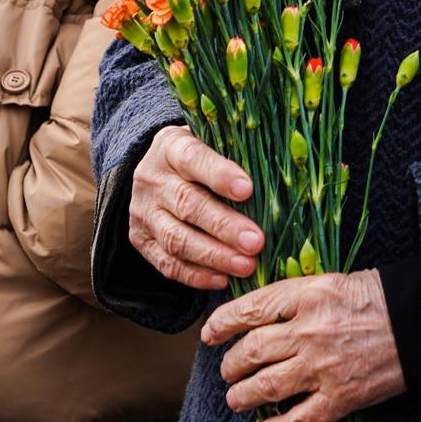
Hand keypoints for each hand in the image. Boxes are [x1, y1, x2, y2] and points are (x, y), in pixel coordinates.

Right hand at [130, 126, 262, 289]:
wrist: (156, 173)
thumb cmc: (201, 158)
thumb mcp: (211, 142)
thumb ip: (236, 153)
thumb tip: (279, 179)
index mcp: (170, 146)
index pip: (193, 158)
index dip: (219, 175)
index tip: (248, 189)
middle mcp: (151, 178)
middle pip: (187, 204)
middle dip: (224, 226)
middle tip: (255, 242)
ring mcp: (143, 212)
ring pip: (176, 238)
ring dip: (213, 256)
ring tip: (246, 265)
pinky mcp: (141, 241)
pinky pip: (167, 264)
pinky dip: (196, 275)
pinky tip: (223, 279)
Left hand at [203, 270, 406, 421]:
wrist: (417, 324)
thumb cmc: (374, 298)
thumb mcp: (330, 281)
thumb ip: (292, 297)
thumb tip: (252, 314)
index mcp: (308, 294)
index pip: (251, 309)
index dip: (222, 323)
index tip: (210, 334)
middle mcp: (311, 331)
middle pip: (252, 351)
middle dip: (231, 364)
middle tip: (228, 369)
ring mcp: (325, 367)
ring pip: (265, 387)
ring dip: (243, 396)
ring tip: (237, 398)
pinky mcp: (341, 397)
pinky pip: (299, 420)